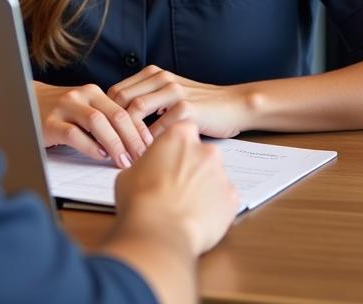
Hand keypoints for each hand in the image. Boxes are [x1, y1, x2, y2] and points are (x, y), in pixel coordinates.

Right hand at [33, 80, 151, 166]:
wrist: (25, 102)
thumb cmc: (62, 112)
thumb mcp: (86, 110)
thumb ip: (106, 120)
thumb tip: (136, 143)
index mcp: (94, 92)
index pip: (125, 111)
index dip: (140, 130)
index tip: (151, 148)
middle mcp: (81, 95)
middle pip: (115, 115)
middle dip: (132, 139)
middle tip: (142, 158)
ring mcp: (65, 107)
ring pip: (97, 122)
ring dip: (114, 144)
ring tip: (124, 161)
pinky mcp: (50, 122)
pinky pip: (74, 134)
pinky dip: (89, 146)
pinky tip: (99, 156)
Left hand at [108, 65, 249, 139]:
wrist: (233, 105)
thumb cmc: (200, 104)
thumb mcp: (170, 93)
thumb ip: (148, 99)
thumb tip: (119, 120)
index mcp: (153, 74)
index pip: (116, 90)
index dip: (107, 113)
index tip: (104, 135)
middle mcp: (160, 78)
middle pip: (120, 98)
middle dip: (112, 123)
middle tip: (110, 147)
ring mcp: (173, 91)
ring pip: (135, 110)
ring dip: (128, 134)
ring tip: (125, 153)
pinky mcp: (186, 108)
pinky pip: (158, 127)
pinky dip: (149, 144)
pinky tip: (147, 157)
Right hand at [115, 121, 238, 256]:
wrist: (159, 233)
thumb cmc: (140, 200)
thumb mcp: (130, 173)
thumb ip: (147, 165)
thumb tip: (148, 173)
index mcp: (179, 136)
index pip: (185, 130)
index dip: (178, 146)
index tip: (171, 158)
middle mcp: (205, 150)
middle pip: (203, 154)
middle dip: (193, 167)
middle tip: (177, 186)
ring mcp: (221, 174)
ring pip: (214, 177)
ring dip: (204, 188)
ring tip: (185, 207)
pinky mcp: (232, 198)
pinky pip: (223, 199)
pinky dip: (214, 207)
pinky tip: (196, 218)